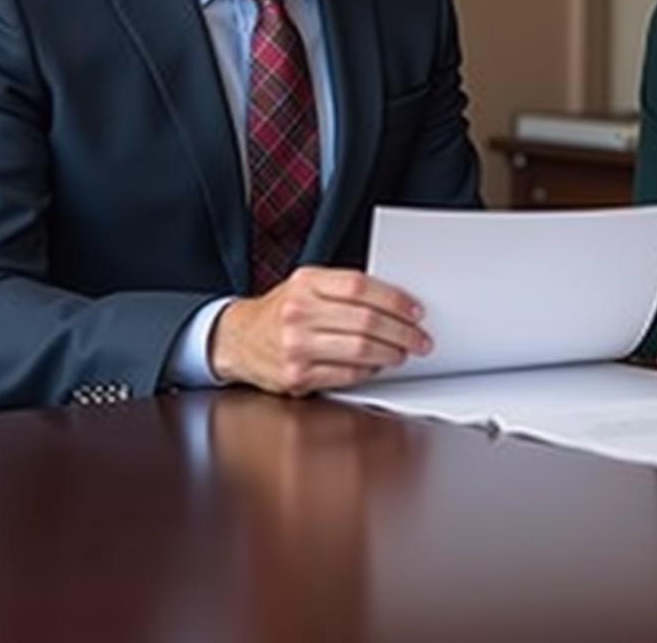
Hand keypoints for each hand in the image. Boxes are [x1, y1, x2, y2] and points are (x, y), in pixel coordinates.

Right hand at [209, 266, 430, 394]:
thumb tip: (395, 302)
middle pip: (366, 320)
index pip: (361, 286)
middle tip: (419, 338)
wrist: (237, 339)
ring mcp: (296, 345)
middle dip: (402, 331)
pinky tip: (376, 366)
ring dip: (390, 353)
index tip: (416, 310)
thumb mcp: (306, 285)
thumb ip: (344, 289)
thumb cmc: (281, 310)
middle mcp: (299, 311)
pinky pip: (345, 374)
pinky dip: (367, 371)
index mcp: (307, 282)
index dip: (395, 299)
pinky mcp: (295, 375)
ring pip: (359, 349)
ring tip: (402, 352)